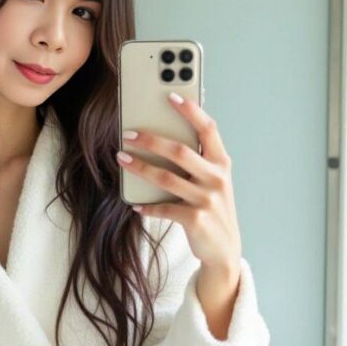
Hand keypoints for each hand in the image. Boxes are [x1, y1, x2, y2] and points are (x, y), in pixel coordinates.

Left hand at [116, 93, 241, 270]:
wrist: (225, 250)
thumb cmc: (212, 207)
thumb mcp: (212, 181)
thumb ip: (197, 160)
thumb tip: (160, 135)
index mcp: (222, 163)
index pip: (208, 129)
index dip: (190, 110)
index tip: (170, 96)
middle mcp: (217, 178)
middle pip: (180, 151)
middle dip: (151, 140)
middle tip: (128, 133)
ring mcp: (207, 200)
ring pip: (166, 178)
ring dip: (140, 167)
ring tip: (121, 158)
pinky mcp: (196, 220)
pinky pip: (164, 208)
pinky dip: (146, 206)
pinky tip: (134, 203)